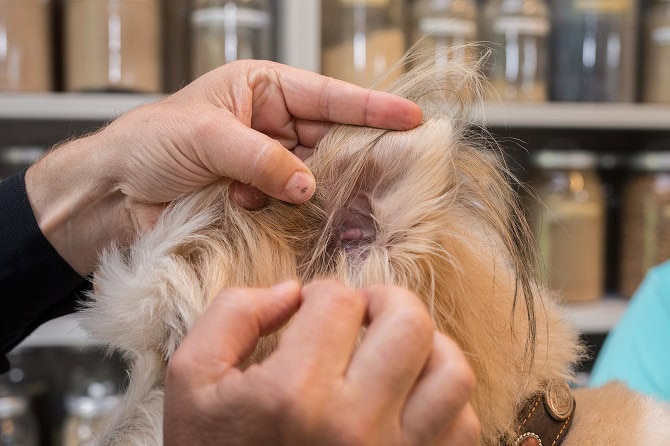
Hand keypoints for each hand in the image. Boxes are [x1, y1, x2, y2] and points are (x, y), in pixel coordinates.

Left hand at [25, 61, 421, 274]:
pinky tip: (263, 209)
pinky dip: (286, 210)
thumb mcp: (205, 138)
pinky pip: (290, 204)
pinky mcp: (258, 198)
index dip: (371, 108)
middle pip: (328, 137)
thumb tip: (307, 184)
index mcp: (261, 89)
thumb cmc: (147, 144)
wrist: (113, 193)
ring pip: (313, 175)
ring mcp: (266, 163)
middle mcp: (271, 124)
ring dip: (312, 188)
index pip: (327, 96)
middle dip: (351, 155)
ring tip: (313, 197)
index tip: (412, 117)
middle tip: (383, 172)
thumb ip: (261, 158)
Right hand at [164, 281, 479, 444]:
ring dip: (426, 346)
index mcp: (293, 395)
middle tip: (359, 317)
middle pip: (409, 322)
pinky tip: (408, 396)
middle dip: (382, 302)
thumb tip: (293, 291)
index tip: (306, 317)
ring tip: (392, 350)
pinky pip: (464, 425)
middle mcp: (354, 427)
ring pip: (452, 371)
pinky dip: (444, 400)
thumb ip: (233, 315)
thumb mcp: (191, 380)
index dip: (319, 295)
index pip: (339, 300)